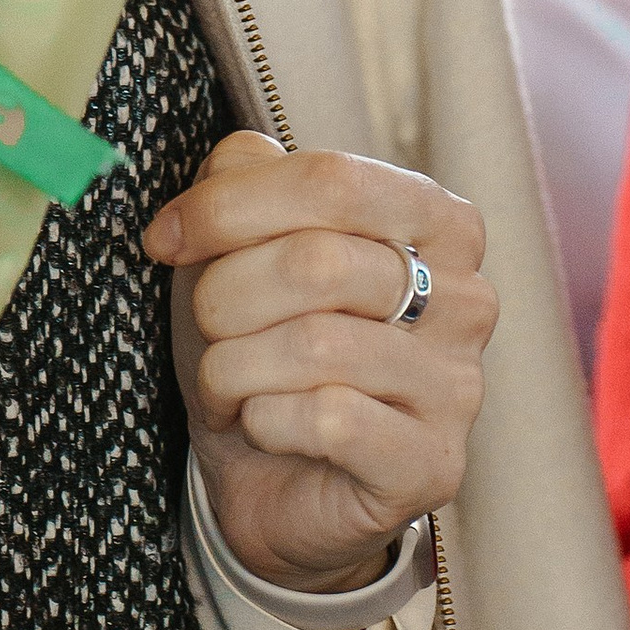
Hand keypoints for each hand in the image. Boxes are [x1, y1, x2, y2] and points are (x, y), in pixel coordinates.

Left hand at [145, 132, 494, 595]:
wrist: (265, 473)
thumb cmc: (259, 343)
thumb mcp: (236, 245)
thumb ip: (242, 177)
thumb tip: (238, 156)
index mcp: (433, 220)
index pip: (331, 179)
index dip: (227, 207)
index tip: (164, 241)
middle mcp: (465, 296)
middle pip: (316, 262)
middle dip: (223, 297)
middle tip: (207, 332)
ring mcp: (458, 385)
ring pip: (315, 346)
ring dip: (234, 367)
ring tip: (229, 386)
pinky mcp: (433, 464)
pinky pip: (328, 420)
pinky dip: (265, 421)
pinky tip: (265, 427)